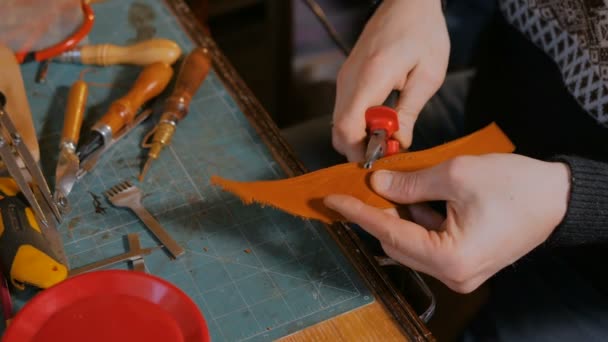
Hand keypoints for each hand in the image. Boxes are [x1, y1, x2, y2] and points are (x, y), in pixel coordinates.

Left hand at [324, 154, 570, 292]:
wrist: (557, 198)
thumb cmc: (515, 186)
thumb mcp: (455, 175)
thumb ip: (410, 183)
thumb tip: (377, 185)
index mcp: (451, 258)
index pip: (389, 234)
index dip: (358, 214)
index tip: (333, 199)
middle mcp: (453, 274)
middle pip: (398, 243)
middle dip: (377, 213)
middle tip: (360, 187)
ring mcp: (460, 272)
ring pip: (411, 243)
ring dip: (399, 215)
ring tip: (392, 186)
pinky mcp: (464, 263)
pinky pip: (428, 243)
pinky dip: (417, 220)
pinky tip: (417, 198)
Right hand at [332, 0, 448, 160]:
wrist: (408, 3)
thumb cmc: (422, 33)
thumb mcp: (428, 75)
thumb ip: (410, 112)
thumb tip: (398, 143)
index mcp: (371, 77)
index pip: (348, 126)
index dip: (360, 149)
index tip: (384, 155)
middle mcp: (350, 79)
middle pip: (338, 130)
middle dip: (359, 148)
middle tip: (387, 151)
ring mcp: (344, 78)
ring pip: (338, 123)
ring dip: (359, 136)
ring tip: (387, 135)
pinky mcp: (346, 78)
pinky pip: (344, 111)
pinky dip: (358, 124)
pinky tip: (380, 122)